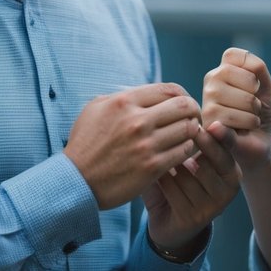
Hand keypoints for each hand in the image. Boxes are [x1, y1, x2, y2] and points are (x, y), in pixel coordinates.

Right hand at [65, 83, 201, 209]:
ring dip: (192, 131)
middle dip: (194, 110)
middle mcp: (137, 120)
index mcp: (124, 102)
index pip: (169, 89)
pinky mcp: (152, 167)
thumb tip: (144, 93)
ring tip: (189, 135)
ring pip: (188, 129)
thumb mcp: (95, 109)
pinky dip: (187, 150)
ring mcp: (146, 145)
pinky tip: (182, 151)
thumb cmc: (85, 144)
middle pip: (184, 106)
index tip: (184, 103)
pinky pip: (183, 152)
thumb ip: (121, 97)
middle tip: (194, 118)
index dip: (183, 94)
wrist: (75, 181)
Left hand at [143, 122, 241, 253]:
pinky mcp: (194, 217)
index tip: (204, 123)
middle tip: (168, 136)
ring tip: (156, 160)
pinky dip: (159, 180)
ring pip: (188, 173)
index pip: (227, 146)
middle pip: (210, 159)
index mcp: (231, 170)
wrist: (169, 224)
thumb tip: (181, 111)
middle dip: (187, 146)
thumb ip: (188, 141)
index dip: (217, 134)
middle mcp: (229, 188)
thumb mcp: (187, 161)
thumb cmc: (177, 183)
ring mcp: (213, 205)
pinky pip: (173, 189)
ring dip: (168, 165)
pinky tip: (153, 178)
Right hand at [202, 48, 270, 171]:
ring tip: (248, 119)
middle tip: (253, 108)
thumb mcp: (266, 86)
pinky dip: (247, 124)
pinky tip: (242, 130)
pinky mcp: (208, 122)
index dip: (254, 73)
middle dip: (259, 96)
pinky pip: (234, 118)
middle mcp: (210, 81)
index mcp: (222, 69)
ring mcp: (207, 101)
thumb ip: (258, 68)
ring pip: (244, 99)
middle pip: (247, 78)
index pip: (237, 55)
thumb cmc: (261, 112)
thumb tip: (222, 72)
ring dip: (254, 113)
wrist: (259, 144)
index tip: (254, 88)